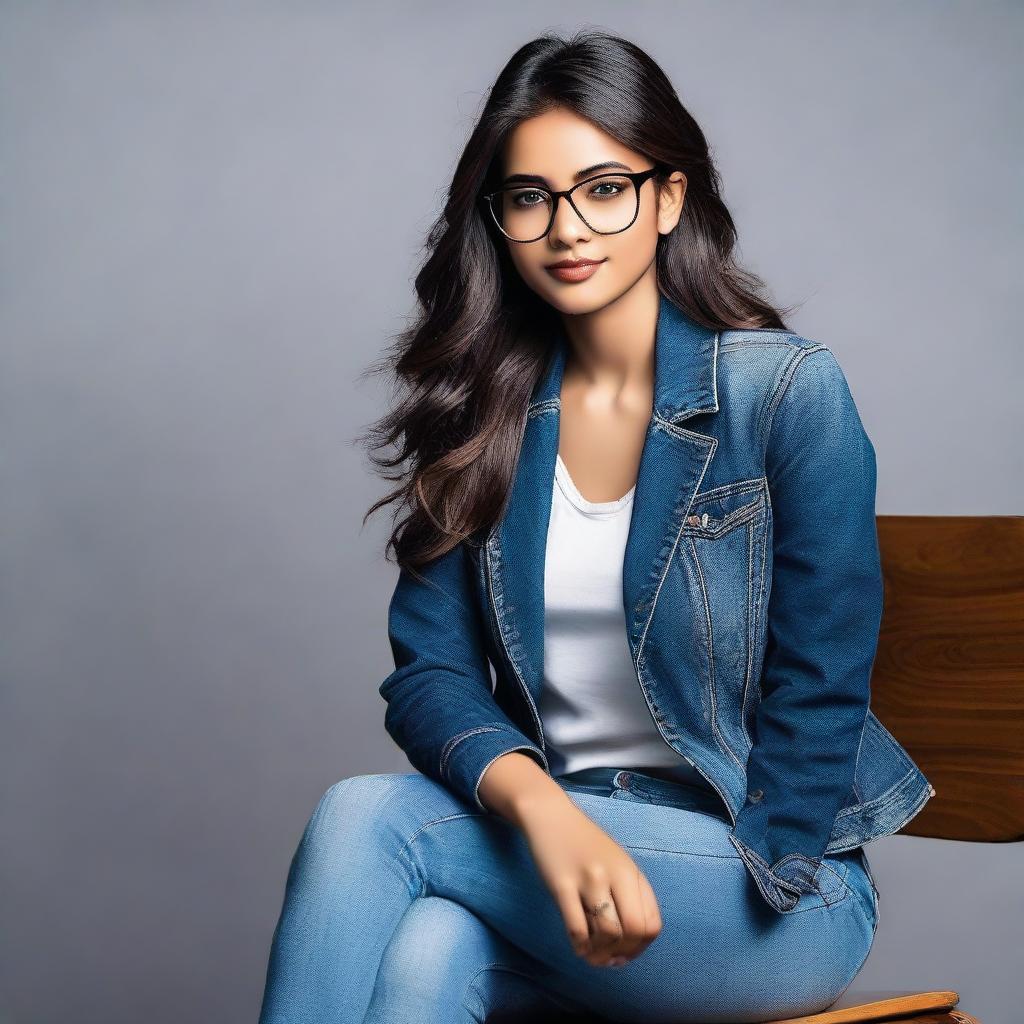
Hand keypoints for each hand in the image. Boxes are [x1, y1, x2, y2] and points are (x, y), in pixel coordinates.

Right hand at [513, 792, 662, 967]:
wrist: (551, 816)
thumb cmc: (584, 842)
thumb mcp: (616, 862)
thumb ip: (628, 894)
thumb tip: (629, 944)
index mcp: (632, 872)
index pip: (652, 924)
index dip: (641, 948)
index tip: (625, 954)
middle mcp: (616, 875)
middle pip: (635, 931)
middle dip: (623, 953)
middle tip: (608, 958)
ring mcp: (589, 879)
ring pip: (608, 933)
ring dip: (600, 954)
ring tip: (591, 953)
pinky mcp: (562, 885)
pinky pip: (577, 929)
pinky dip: (580, 947)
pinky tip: (578, 945)